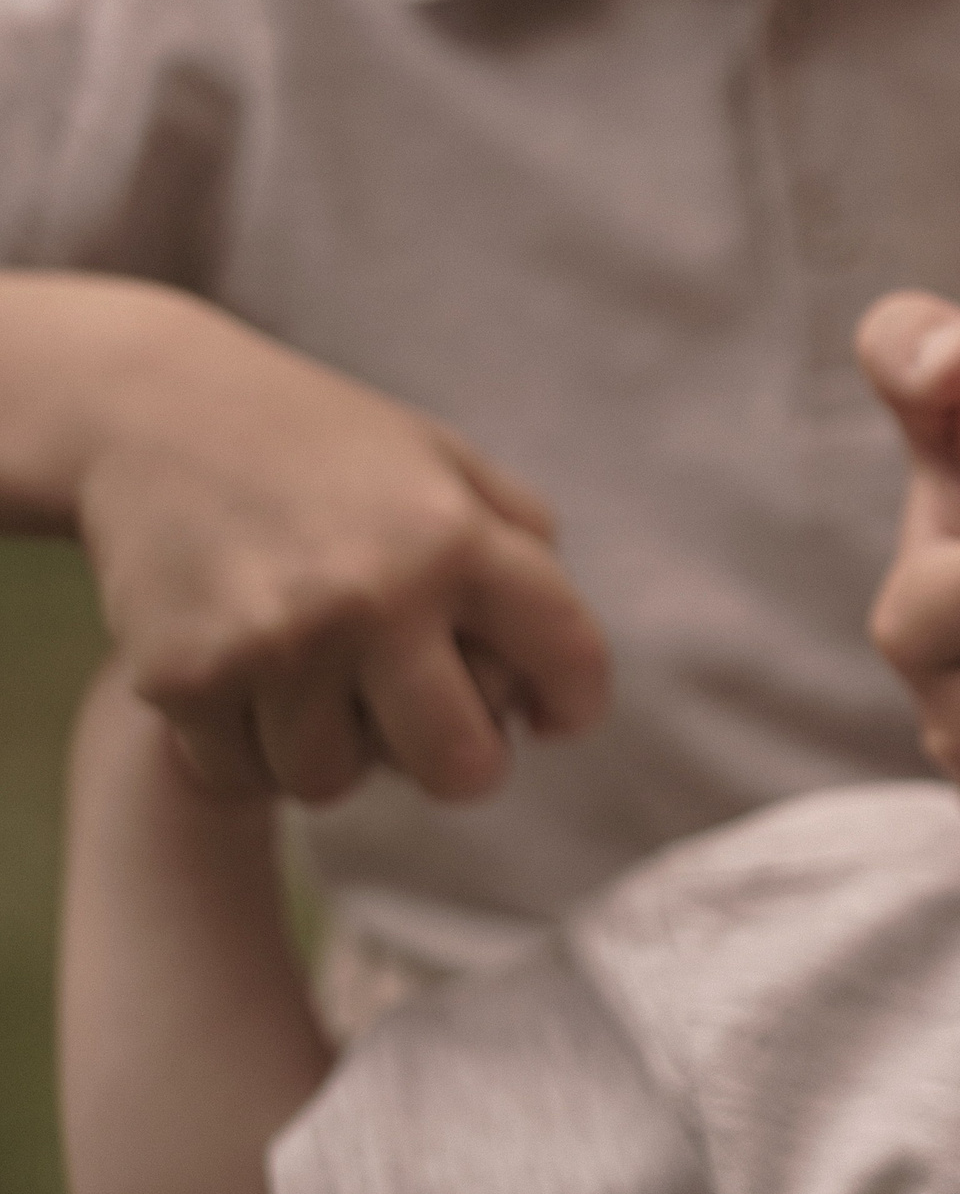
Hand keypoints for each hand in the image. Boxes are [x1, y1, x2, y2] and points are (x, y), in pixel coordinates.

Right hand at [75, 295, 610, 802]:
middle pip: (460, 768)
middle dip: (461, 765)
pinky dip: (249, 749)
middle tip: (436, 734)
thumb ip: (523, 547)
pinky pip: (242, 775)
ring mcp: (276, 641)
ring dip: (335, 752)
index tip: (552, 718)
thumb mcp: (445, 462)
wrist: (151, 410)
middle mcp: (374, 595)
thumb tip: (560, 675)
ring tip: (322, 689)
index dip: (574, 703)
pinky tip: (249, 686)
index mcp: (457, 538)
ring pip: (335, 783)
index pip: (568, 658)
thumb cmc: (324, 447)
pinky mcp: (183, 675)